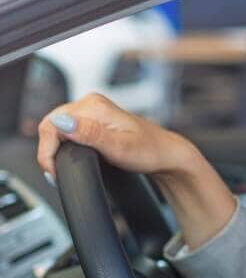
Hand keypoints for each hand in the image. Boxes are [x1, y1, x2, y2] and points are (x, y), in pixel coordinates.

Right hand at [37, 92, 193, 179]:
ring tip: (62, 169)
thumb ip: (89, 134)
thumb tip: (62, 122)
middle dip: (49, 151)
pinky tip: (71, 159)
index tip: (54, 171)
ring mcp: (92, 111)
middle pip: (51, 125)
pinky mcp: (94, 120)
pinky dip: (64, 146)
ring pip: (57, 128)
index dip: (47, 150)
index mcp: (94, 106)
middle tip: (56, 174)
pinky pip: (68, 131)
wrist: (166, 154)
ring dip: (55, 149)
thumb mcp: (118, 147)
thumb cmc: (149, 151)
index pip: (51, 124)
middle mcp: (91, 104)